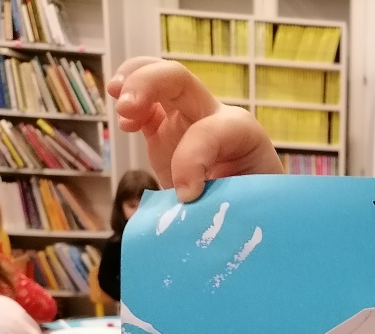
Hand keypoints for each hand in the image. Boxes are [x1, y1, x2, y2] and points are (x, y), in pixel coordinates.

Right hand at [108, 57, 282, 201]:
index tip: (188, 196)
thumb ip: (224, 205)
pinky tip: (125, 124)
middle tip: (125, 108)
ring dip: (132, 82)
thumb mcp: (249, 206)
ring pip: (157, 79)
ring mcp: (186, 119)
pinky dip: (127, 106)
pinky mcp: (164, 131)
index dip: (192, 160)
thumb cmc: (256, 205)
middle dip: (148, 83)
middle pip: (178, 79)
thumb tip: (191, 213)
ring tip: (118, 103)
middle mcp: (213, 116)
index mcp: (242, 132)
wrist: (254, 206)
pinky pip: (142, 106)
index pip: (211, 130)